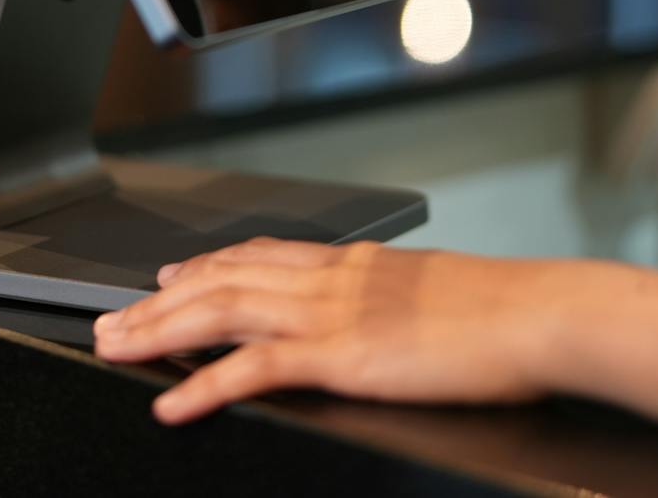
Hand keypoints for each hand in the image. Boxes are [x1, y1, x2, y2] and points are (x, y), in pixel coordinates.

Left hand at [93, 238, 589, 423]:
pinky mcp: (341, 355)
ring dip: (160, 331)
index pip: (259, 256)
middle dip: (159, 301)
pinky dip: (204, 384)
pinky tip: (173, 401)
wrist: (543, 315)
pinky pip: (254, 368)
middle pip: (222, 280)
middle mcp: (330, 279)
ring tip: (118, 349)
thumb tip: (395, 317)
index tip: (170, 273)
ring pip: (220, 312)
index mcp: (353, 265)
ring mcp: (331, 314)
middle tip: (114, 319)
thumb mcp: (437, 294)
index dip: (204, 265)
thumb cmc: (509, 314)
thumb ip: (398, 301)